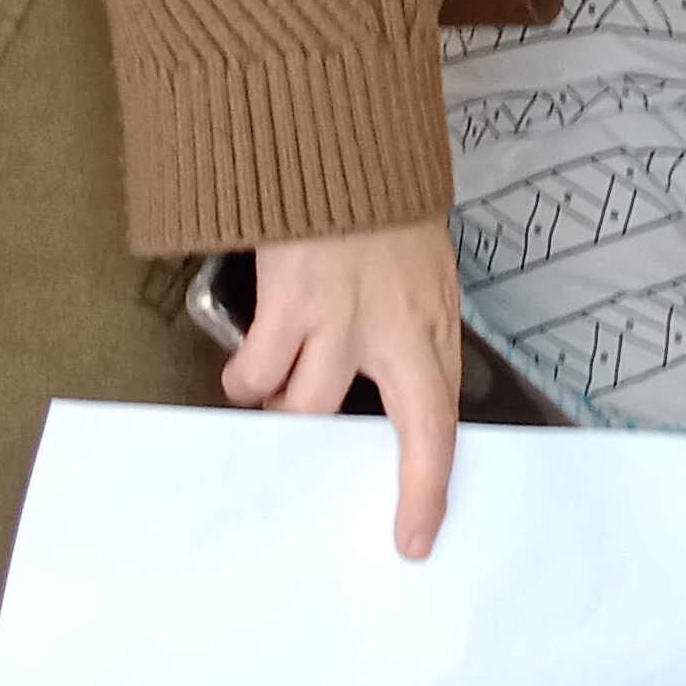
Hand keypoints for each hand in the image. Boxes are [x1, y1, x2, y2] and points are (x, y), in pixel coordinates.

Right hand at [223, 219, 463, 557]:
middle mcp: (395, 335)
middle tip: (315, 482)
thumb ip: (412, 333)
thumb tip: (394, 388)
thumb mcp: (424, 277)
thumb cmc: (385, 211)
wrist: (342, 146)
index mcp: (433, 329)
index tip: (414, 539)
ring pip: (302, 409)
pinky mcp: (288, 304)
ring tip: (270, 396)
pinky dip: (244, 378)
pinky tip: (244, 369)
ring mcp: (340, 323)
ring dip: (281, 412)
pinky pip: (256, 372)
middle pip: (385, 434)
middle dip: (345, 469)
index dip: (428, 490)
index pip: (441, 428)